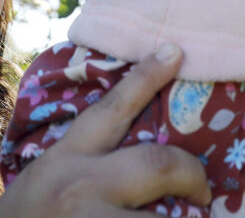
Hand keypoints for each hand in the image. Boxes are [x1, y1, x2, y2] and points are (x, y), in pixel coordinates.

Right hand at [0, 44, 209, 217]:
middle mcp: (79, 186)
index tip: (175, 51)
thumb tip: (134, 156)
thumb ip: (80, 164)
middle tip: (203, 192)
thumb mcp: (40, 183)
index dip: (146, 78)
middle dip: (192, 175)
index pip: (110, 109)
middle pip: (157, 163)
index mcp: (63, 160)